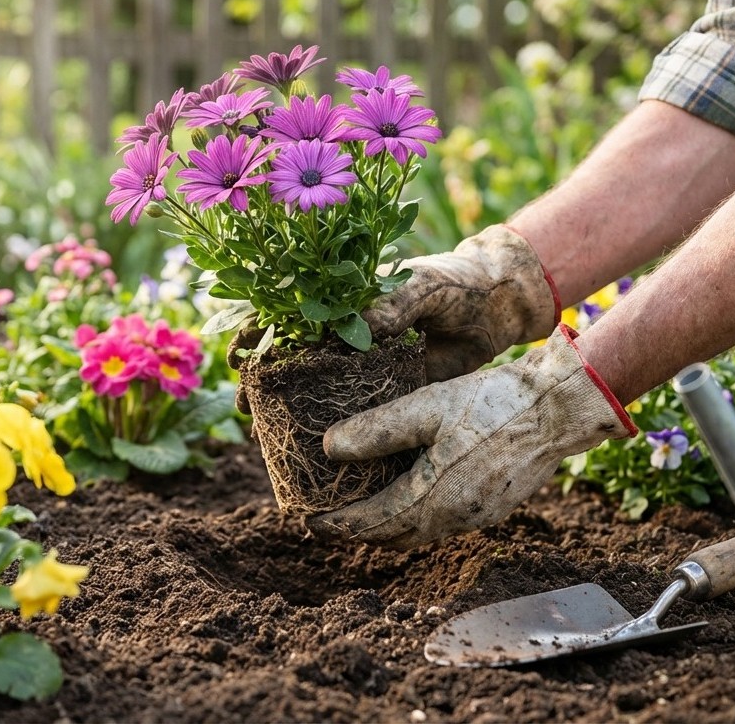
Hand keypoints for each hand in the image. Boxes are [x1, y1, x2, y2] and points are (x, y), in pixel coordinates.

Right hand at [227, 225, 558, 412]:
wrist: (500, 308)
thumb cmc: (457, 282)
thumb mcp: (425, 284)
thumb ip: (396, 300)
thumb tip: (364, 323)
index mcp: (346, 300)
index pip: (289, 315)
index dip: (257, 333)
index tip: (235, 356)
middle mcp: (348, 335)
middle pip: (293, 360)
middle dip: (262, 382)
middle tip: (242, 406)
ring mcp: (367, 366)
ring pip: (318, 391)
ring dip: (289, 412)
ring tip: (263, 436)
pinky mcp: (392, 392)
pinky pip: (357, 414)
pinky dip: (336, 433)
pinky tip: (316, 453)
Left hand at [305, 325, 634, 548]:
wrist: (557, 407)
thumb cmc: (493, 401)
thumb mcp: (428, 406)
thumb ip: (378, 428)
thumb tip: (329, 449)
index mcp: (435, 496)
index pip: (373, 523)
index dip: (338, 525)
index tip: (308, 520)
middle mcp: (455, 517)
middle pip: (394, 536)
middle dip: (358, 531)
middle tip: (328, 519)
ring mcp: (477, 516)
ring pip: (420, 532)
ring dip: (387, 526)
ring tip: (361, 511)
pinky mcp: (494, 507)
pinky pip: (443, 522)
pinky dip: (415, 517)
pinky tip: (408, 496)